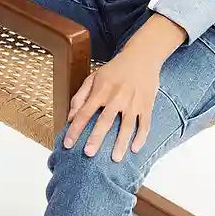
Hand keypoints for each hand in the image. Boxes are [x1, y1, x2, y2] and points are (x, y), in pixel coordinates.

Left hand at [62, 38, 172, 163]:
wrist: (142, 56)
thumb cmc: (114, 70)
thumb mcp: (93, 77)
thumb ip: (80, 97)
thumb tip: (71, 118)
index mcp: (101, 91)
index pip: (84, 113)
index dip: (75, 129)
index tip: (67, 144)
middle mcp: (116, 97)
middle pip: (105, 121)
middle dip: (96, 138)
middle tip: (88, 154)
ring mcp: (133, 102)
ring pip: (127, 126)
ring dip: (121, 143)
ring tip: (115, 159)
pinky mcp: (147, 105)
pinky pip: (145, 124)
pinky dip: (141, 137)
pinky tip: (135, 149)